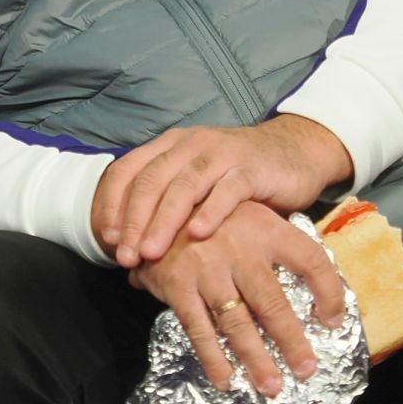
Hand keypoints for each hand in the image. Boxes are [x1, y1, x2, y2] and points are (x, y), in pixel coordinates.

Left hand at [92, 114, 352, 267]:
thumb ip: (167, 211)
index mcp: (170, 146)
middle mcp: (190, 144)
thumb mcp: (198, 187)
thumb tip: (133, 259)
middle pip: (151, 181)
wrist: (295, 151)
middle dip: (133, 221)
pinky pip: (227, 189)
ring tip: (150, 251)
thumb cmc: (239, 177)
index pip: (128, 170)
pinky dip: (211, 210)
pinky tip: (199, 234)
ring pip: (183, 185)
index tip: (107, 239)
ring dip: (163, 220)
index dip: (112, 203)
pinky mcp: (251, 167)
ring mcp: (221, 153)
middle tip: (125, 257)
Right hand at [128, 201, 346, 396]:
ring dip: (255, 358)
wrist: (150, 201)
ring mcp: (205, 265)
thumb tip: (315, 289)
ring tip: (270, 386)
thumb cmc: (211, 216)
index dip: (330, 292)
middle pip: (273, 301)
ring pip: (236, 321)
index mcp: (265, 225)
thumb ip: (278, 244)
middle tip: (306, 370)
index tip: (334, 322)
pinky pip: (198, 327)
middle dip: (291, 341)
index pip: (310, 260)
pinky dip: (213, 357)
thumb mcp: (249, 214)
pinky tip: (226, 380)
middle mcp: (238, 244)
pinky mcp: (176, 282)